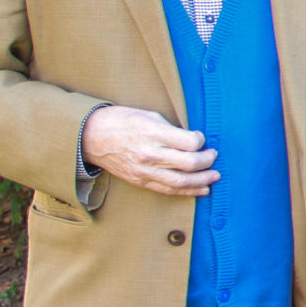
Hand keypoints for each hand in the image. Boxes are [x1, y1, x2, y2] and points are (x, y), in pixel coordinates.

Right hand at [83, 106, 218, 196]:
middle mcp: (149, 154)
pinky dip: (187, 191)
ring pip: (180, 182)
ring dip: (202, 180)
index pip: (190, 142)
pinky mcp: (139, 181)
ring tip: (214, 176)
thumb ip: (172, 129)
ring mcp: (144, 170)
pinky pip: (167, 190)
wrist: (91, 137)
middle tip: (213, 156)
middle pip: (189, 164)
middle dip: (208, 161)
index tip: (201, 138)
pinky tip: (201, 189)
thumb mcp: (149, 115)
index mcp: (153, 133)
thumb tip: (194, 140)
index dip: (201, 140)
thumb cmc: (122, 121)